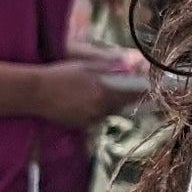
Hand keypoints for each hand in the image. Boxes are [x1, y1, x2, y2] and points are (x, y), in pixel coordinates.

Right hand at [31, 53, 150, 130]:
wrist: (35, 93)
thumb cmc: (60, 74)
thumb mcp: (86, 66)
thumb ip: (110, 68)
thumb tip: (129, 66)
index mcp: (104, 93)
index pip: (134, 94)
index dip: (146, 90)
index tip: (156, 86)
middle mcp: (101, 110)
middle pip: (124, 105)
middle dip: (130, 97)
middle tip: (136, 90)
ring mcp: (91, 120)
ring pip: (110, 112)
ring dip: (113, 103)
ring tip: (100, 91)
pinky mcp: (81, 125)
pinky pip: (97, 117)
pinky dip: (98, 110)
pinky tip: (86, 100)